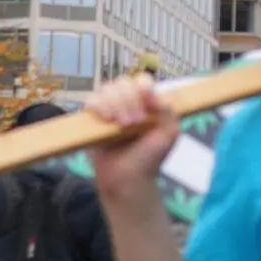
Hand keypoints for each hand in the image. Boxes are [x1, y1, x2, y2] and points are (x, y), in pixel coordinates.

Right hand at [83, 76, 177, 202]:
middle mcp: (127, 102)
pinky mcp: (91, 119)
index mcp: (147, 103)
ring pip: (106, 89)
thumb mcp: (169, 134)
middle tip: (133, 123)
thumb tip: (152, 92)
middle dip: (129, 100)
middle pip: (123, 82)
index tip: (147, 103)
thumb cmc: (149, 158)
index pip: (142, 80)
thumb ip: (168, 110)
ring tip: (120, 126)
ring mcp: (108, 109)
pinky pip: (90, 101)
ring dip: (114, 104)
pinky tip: (106, 121)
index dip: (142, 87)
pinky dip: (98, 107)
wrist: (127, 179)